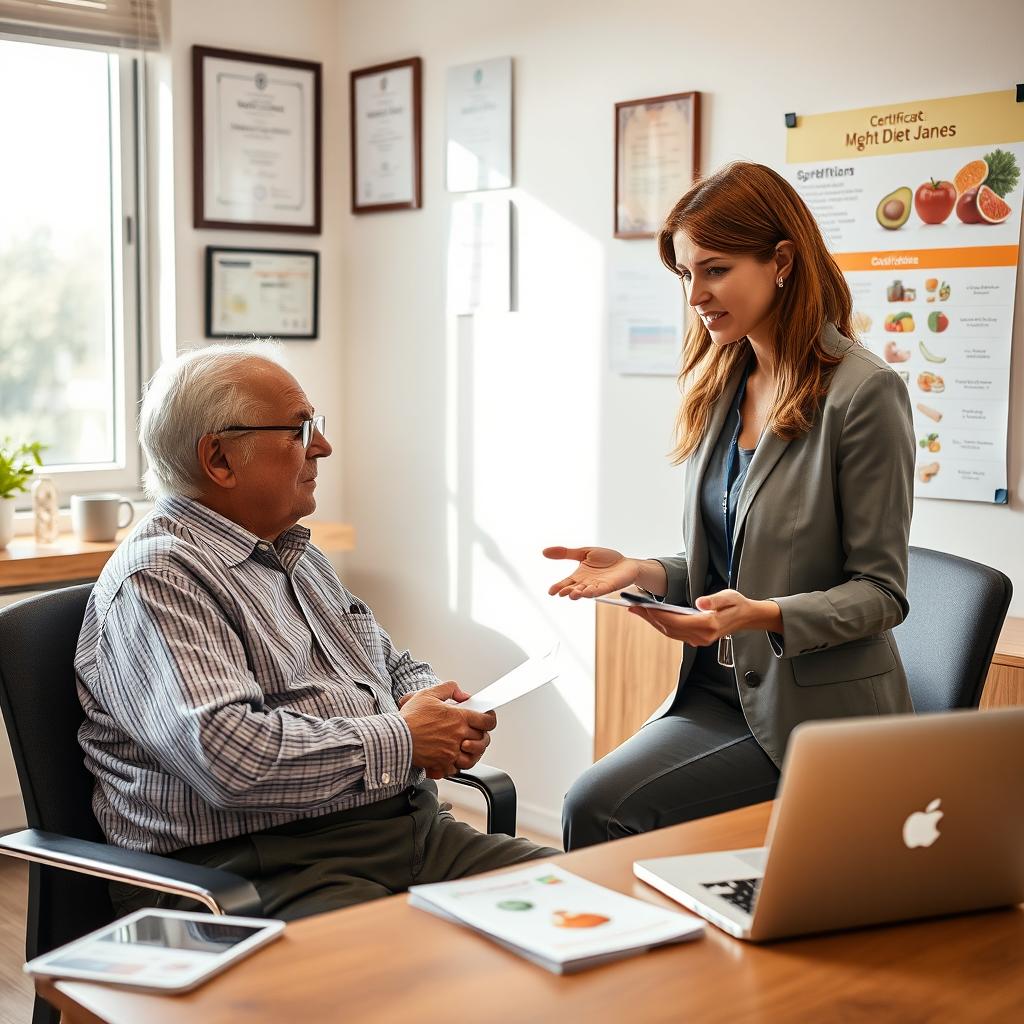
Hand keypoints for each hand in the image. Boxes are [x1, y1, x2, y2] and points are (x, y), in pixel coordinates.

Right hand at [398, 682, 497, 778]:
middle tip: (474, 733)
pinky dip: (456, 765)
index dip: (490, 719)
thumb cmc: (410, 718)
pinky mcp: (442, 764)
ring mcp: (451, 752)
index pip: (487, 721)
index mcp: (458, 718)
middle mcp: (458, 736)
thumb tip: (463, 694)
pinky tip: (451, 757)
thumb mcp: (429, 694)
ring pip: (473, 757)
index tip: (487, 719)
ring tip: (465, 747)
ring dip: (471, 753)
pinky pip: (456, 769)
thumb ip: (449, 689)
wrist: (396, 738)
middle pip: (482, 740)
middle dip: (480, 736)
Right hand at [543, 545, 640, 598]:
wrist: (625, 563)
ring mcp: (596, 586)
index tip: (551, 592)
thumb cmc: (606, 559)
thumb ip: (565, 553)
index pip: (566, 583)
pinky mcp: (608, 587)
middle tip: (562, 592)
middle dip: (568, 591)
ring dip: (579, 594)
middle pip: (574, 589)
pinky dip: (592, 592)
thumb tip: (544, 552)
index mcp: (579, 576)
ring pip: (585, 592)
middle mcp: (586, 583)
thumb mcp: (583, 552)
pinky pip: (599, 590)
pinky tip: (587, 592)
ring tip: (572, 594)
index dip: (558, 587)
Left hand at [627, 590, 780, 644]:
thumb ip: (714, 600)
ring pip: (669, 632)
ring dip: (651, 622)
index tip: (642, 605)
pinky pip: (674, 633)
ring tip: (636, 610)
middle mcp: (701, 636)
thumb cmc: (737, 603)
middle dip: (648, 617)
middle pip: (669, 628)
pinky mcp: (696, 639)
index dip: (657, 614)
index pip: (676, 620)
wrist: (747, 617)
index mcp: (708, 625)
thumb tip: (700, 602)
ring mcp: (699, 640)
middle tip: (631, 606)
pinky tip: (651, 616)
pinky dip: (660, 625)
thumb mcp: (729, 596)